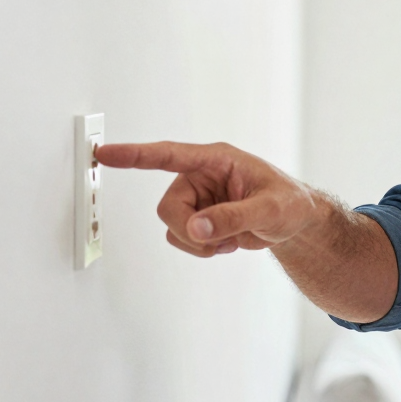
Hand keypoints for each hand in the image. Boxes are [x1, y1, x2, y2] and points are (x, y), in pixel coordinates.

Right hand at [94, 141, 323, 257]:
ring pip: (172, 226)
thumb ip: (234, 218)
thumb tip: (196, 228)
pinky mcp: (197, 217)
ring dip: (199, 242)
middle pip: (167, 208)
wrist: (296, 222)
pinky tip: (226, 242)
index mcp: (216, 160)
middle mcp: (200, 176)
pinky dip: (202, 247)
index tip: (104, 153)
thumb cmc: (290, 204)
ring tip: (231, 239)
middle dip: (190, 230)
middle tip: (220, 240)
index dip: (135, 155)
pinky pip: (181, 238)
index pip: (168, 155)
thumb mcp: (270, 210)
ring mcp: (197, 198)